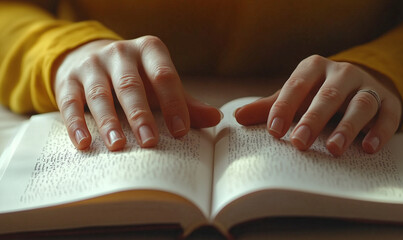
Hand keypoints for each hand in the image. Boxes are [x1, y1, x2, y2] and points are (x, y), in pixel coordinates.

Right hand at [53, 36, 220, 150]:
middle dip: (141, 115)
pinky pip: (70, 102)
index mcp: (149, 51)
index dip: (173, 103)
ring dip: (109, 122)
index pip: (164, 75)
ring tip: (118, 146)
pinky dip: (77, 123)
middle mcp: (120, 53)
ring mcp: (92, 65)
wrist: (90, 57)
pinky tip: (85, 144)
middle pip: (130, 85)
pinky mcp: (68, 80)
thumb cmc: (135, 76)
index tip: (180, 132)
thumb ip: (184, 101)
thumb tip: (216, 119)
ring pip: (101, 94)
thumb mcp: (159, 83)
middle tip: (150, 142)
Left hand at [235, 55, 401, 155]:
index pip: (297, 85)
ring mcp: (368, 86)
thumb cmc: (318, 94)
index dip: (284, 107)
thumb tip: (237, 117)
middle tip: (299, 143)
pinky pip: (387, 116)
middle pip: (327, 95)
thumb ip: (270, 107)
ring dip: (347, 127)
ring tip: (333, 149)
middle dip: (312, 119)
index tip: (273, 131)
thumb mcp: (296, 97)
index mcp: (314, 68)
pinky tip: (368, 148)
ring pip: (360, 104)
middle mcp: (342, 73)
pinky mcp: (389, 102)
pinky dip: (379, 131)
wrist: (359, 85)